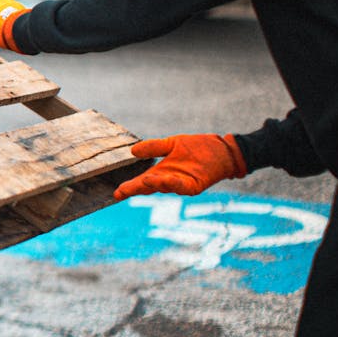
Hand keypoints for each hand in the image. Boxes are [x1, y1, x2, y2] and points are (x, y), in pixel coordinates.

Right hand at [113, 134, 246, 200]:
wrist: (221, 149)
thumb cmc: (198, 148)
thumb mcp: (171, 144)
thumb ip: (154, 147)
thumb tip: (133, 151)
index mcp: (161, 172)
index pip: (141, 182)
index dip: (129, 187)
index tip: (116, 192)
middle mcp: (169, 181)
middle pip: (149, 187)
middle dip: (135, 189)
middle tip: (121, 192)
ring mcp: (181, 185)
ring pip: (164, 187)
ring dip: (153, 184)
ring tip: (142, 181)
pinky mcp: (194, 186)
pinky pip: (181, 186)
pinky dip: (171, 183)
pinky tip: (162, 178)